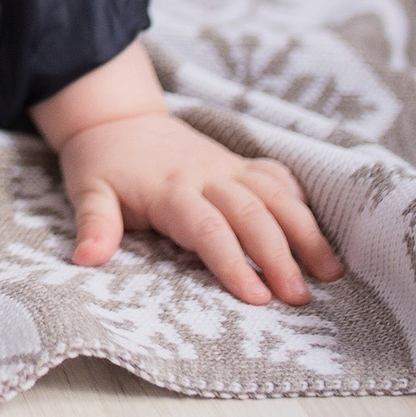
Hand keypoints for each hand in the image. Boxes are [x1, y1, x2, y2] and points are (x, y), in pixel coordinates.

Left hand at [29, 41, 343, 305]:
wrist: (118, 118)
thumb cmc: (102, 162)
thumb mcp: (87, 189)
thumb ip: (93, 223)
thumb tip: (85, 259)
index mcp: (171, 188)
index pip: (208, 228)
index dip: (233, 262)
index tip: (256, 298)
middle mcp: (207, 175)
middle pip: (252, 215)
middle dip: (280, 256)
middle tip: (299, 298)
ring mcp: (229, 167)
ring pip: (276, 195)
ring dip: (305, 232)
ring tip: (330, 273)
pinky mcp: (240, 164)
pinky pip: (278, 177)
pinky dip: (300, 202)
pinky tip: (318, 235)